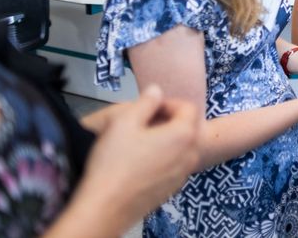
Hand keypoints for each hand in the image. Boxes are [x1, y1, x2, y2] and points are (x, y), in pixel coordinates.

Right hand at [66, 85, 199, 233]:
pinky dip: (165, 157)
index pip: (189, 107)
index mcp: (184, 134)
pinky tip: (142, 161)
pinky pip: (176, 164)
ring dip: (169, 138)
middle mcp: (191, 154)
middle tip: (145, 121)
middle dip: (170, 119)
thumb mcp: (124, 122)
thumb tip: (157, 90)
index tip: (150, 106)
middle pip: (189, 127)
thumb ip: (146, 102)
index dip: (169, 102)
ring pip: (183, 147)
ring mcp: (184, 174)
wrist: (106, 207)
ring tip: (142, 140)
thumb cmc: (114, 161)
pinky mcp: (173, 189)